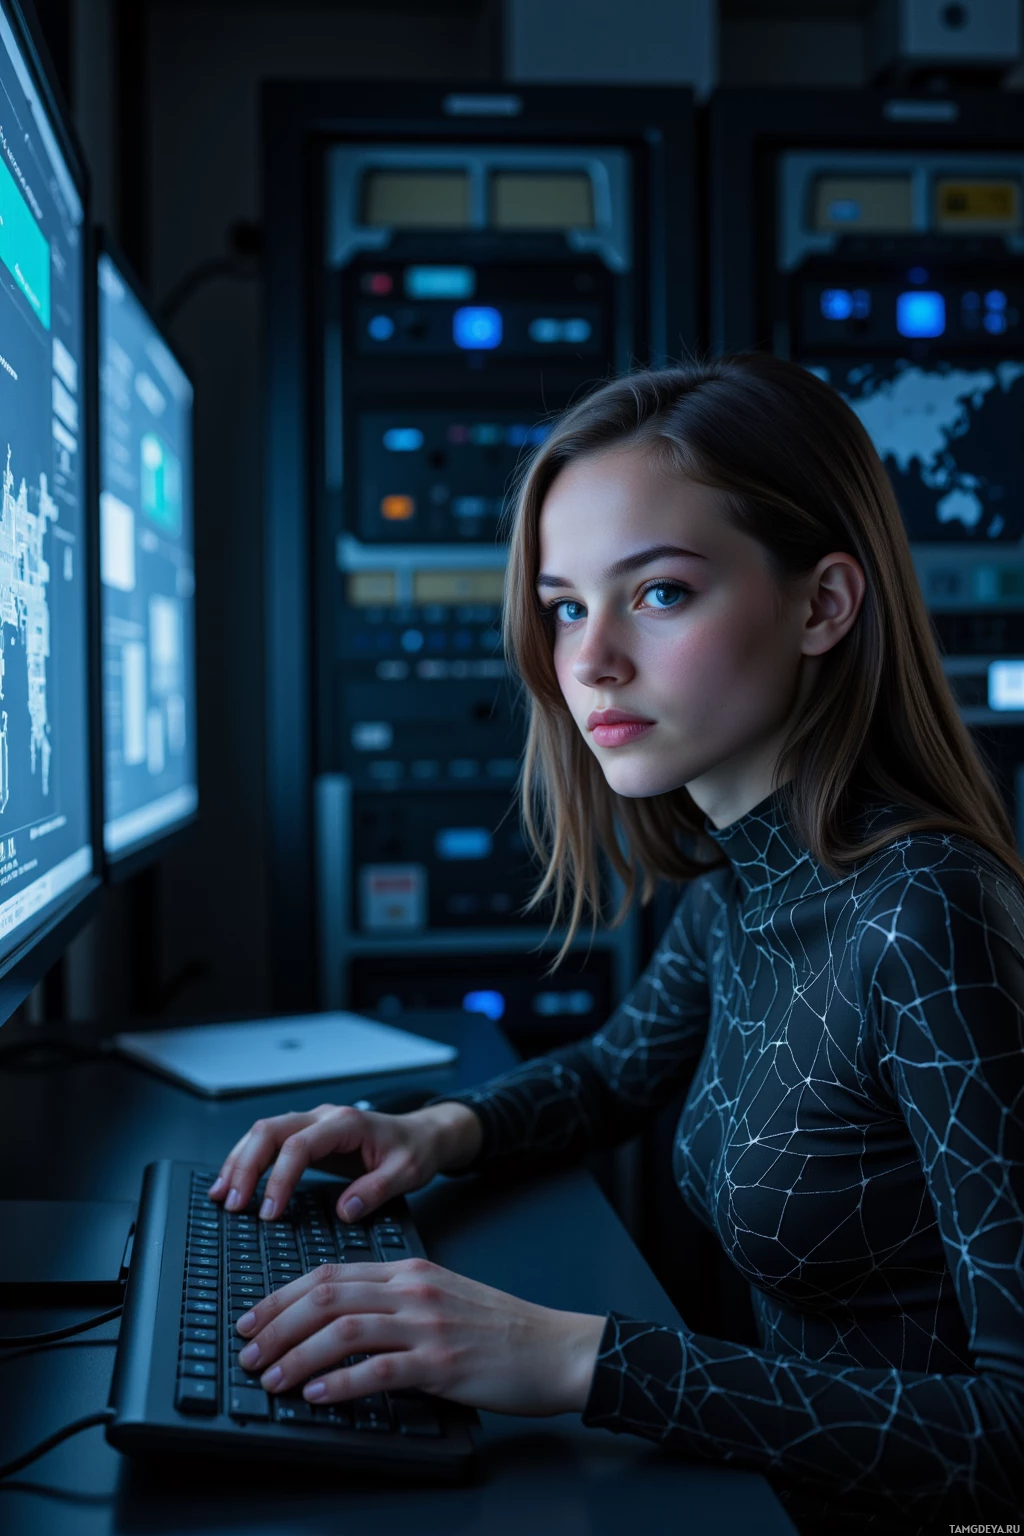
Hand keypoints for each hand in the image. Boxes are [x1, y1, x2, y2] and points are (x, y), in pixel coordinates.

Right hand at [207, 1101, 479, 1223]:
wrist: (423, 1133)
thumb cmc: (415, 1150)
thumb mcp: (406, 1172)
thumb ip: (376, 1190)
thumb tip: (344, 1211)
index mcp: (346, 1124)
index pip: (299, 1145)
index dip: (279, 1178)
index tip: (269, 1213)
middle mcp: (324, 1117)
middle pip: (270, 1131)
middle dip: (245, 1166)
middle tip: (233, 1204)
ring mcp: (313, 1123)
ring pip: (263, 1132)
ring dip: (239, 1161)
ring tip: (221, 1195)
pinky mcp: (308, 1135)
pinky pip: (269, 1141)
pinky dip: (246, 1159)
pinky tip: (232, 1181)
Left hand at [234, 1256, 606, 1416]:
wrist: (557, 1347)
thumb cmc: (502, 1329)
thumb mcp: (444, 1297)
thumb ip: (396, 1301)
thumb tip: (340, 1322)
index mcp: (411, 1271)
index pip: (330, 1273)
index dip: (283, 1295)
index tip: (253, 1317)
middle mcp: (413, 1290)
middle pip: (327, 1295)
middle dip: (276, 1324)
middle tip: (248, 1349)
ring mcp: (427, 1325)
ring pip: (344, 1328)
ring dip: (297, 1354)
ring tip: (270, 1376)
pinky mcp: (442, 1362)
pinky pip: (379, 1369)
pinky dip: (341, 1382)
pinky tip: (316, 1395)